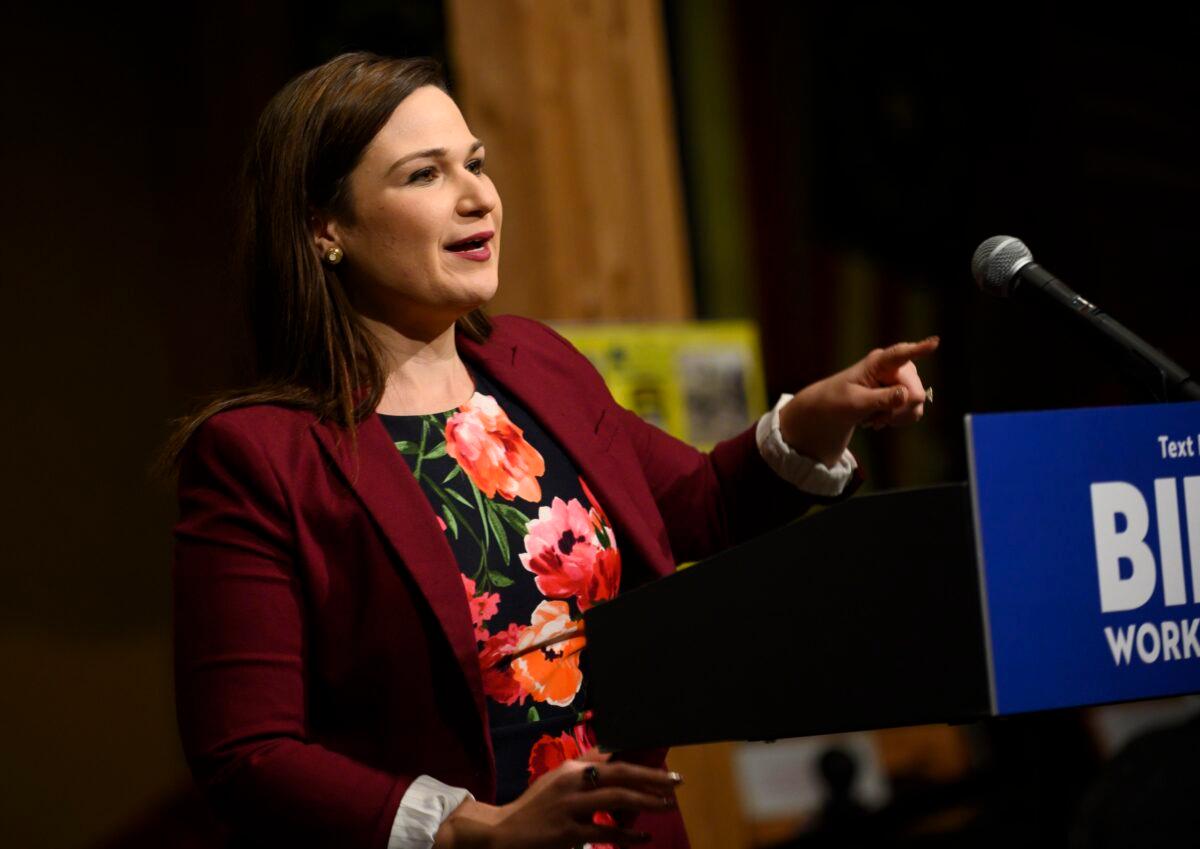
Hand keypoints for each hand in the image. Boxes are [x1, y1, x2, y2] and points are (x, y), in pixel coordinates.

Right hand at [433, 752, 680, 848]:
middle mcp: (572, 782)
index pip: (611, 758)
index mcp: (571, 769)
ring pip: (617, 799)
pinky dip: (628, 836)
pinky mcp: (568, 832)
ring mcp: (570, 807)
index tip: (662, 764)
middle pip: (620, 774)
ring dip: (646, 801)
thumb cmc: (534, 808)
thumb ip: (584, 769)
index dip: (638, 761)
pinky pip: (606, 833)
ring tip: (667, 804)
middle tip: (676, 781)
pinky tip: (644, 837)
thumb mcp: (557, 781)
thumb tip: (612, 754)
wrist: (503, 833)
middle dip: (651, 777)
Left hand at [778, 337, 938, 466]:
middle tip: (875, 419)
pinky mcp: (906, 392)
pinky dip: (899, 419)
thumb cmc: (838, 400)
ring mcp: (903, 379)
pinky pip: (915, 410)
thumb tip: (907, 394)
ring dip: (897, 416)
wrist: (834, 409)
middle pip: (914, 392)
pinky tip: (883, 419)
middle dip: (898, 410)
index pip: (900, 354)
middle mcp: (896, 366)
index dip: (919, 349)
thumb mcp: (855, 402)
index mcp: (878, 362)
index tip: (935, 342)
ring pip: (917, 403)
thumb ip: (880, 399)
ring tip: (875, 418)